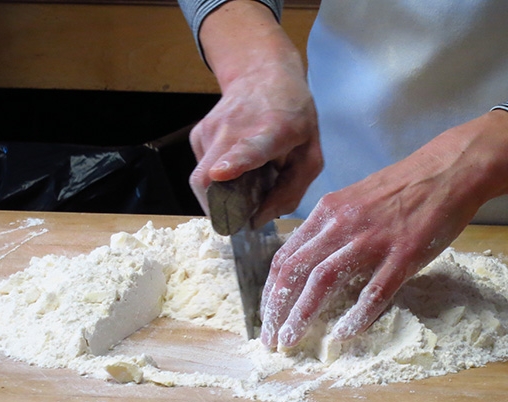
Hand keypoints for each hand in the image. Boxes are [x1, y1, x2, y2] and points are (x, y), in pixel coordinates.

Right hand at [188, 1, 321, 224]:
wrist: (263, 74)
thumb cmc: (293, 116)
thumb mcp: (309, 154)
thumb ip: (291, 191)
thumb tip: (259, 219)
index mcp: (272, 132)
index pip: (248, 148)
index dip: (233, 163)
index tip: (220, 173)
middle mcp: (234, 129)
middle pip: (207, 178)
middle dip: (218, 209)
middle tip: (238, 217)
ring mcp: (211, 130)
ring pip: (202, 180)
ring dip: (220, 194)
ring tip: (244, 182)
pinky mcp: (198, 134)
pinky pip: (202, 171)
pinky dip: (217, 180)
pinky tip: (236, 166)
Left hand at [259, 110, 507, 348]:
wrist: (448, 169)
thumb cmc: (401, 189)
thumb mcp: (353, 201)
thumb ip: (329, 230)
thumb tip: (307, 263)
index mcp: (327, 212)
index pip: (286, 256)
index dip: (270, 291)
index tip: (266, 316)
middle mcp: (342, 224)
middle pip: (296, 271)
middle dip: (277, 310)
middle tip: (271, 340)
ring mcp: (373, 239)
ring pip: (324, 281)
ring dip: (303, 315)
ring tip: (292, 340)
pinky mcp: (404, 254)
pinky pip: (375, 291)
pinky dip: (356, 316)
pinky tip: (343, 335)